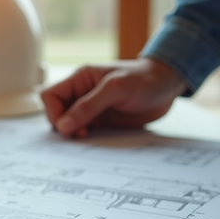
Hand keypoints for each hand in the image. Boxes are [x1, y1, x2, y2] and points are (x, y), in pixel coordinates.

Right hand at [40, 58, 188, 137]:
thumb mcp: (116, 89)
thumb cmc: (145, 79)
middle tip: (81, 134)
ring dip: (75, 134)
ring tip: (90, 136)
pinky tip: (99, 139)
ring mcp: (93, 108)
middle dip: (63, 126)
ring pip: (70, 125)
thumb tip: (63, 126)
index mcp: (81, 79)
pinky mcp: (103, 121)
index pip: (50, 95)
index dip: (54, 113)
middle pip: (56, 112)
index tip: (67, 127)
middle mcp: (83, 93)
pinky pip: (86, 132)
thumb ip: (88, 106)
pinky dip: (87, 139)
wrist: (169, 86)